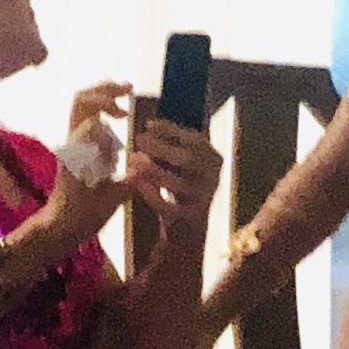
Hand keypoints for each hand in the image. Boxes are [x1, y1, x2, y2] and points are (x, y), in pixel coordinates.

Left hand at [43, 83, 136, 231]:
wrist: (59, 227)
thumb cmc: (84, 216)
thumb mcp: (111, 200)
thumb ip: (130, 179)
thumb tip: (148, 160)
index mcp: (80, 149)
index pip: (90, 112)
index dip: (109, 106)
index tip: (127, 115)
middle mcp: (73, 141)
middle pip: (82, 99)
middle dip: (106, 89)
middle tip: (129, 89)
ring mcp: (72, 144)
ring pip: (82, 107)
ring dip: (103, 97)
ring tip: (126, 98)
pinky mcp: (75, 150)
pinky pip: (86, 119)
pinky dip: (102, 112)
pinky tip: (119, 122)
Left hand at [119, 116, 221, 230]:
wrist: (187, 224)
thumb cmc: (180, 183)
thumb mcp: (179, 161)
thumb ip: (169, 145)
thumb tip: (149, 127)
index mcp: (212, 157)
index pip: (194, 139)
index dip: (171, 130)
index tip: (148, 124)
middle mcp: (213, 177)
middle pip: (189, 159)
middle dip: (162, 148)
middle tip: (139, 139)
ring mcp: (204, 199)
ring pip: (180, 184)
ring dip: (154, 170)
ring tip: (134, 159)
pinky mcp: (190, 218)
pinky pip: (169, 207)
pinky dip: (151, 194)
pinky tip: (136, 182)